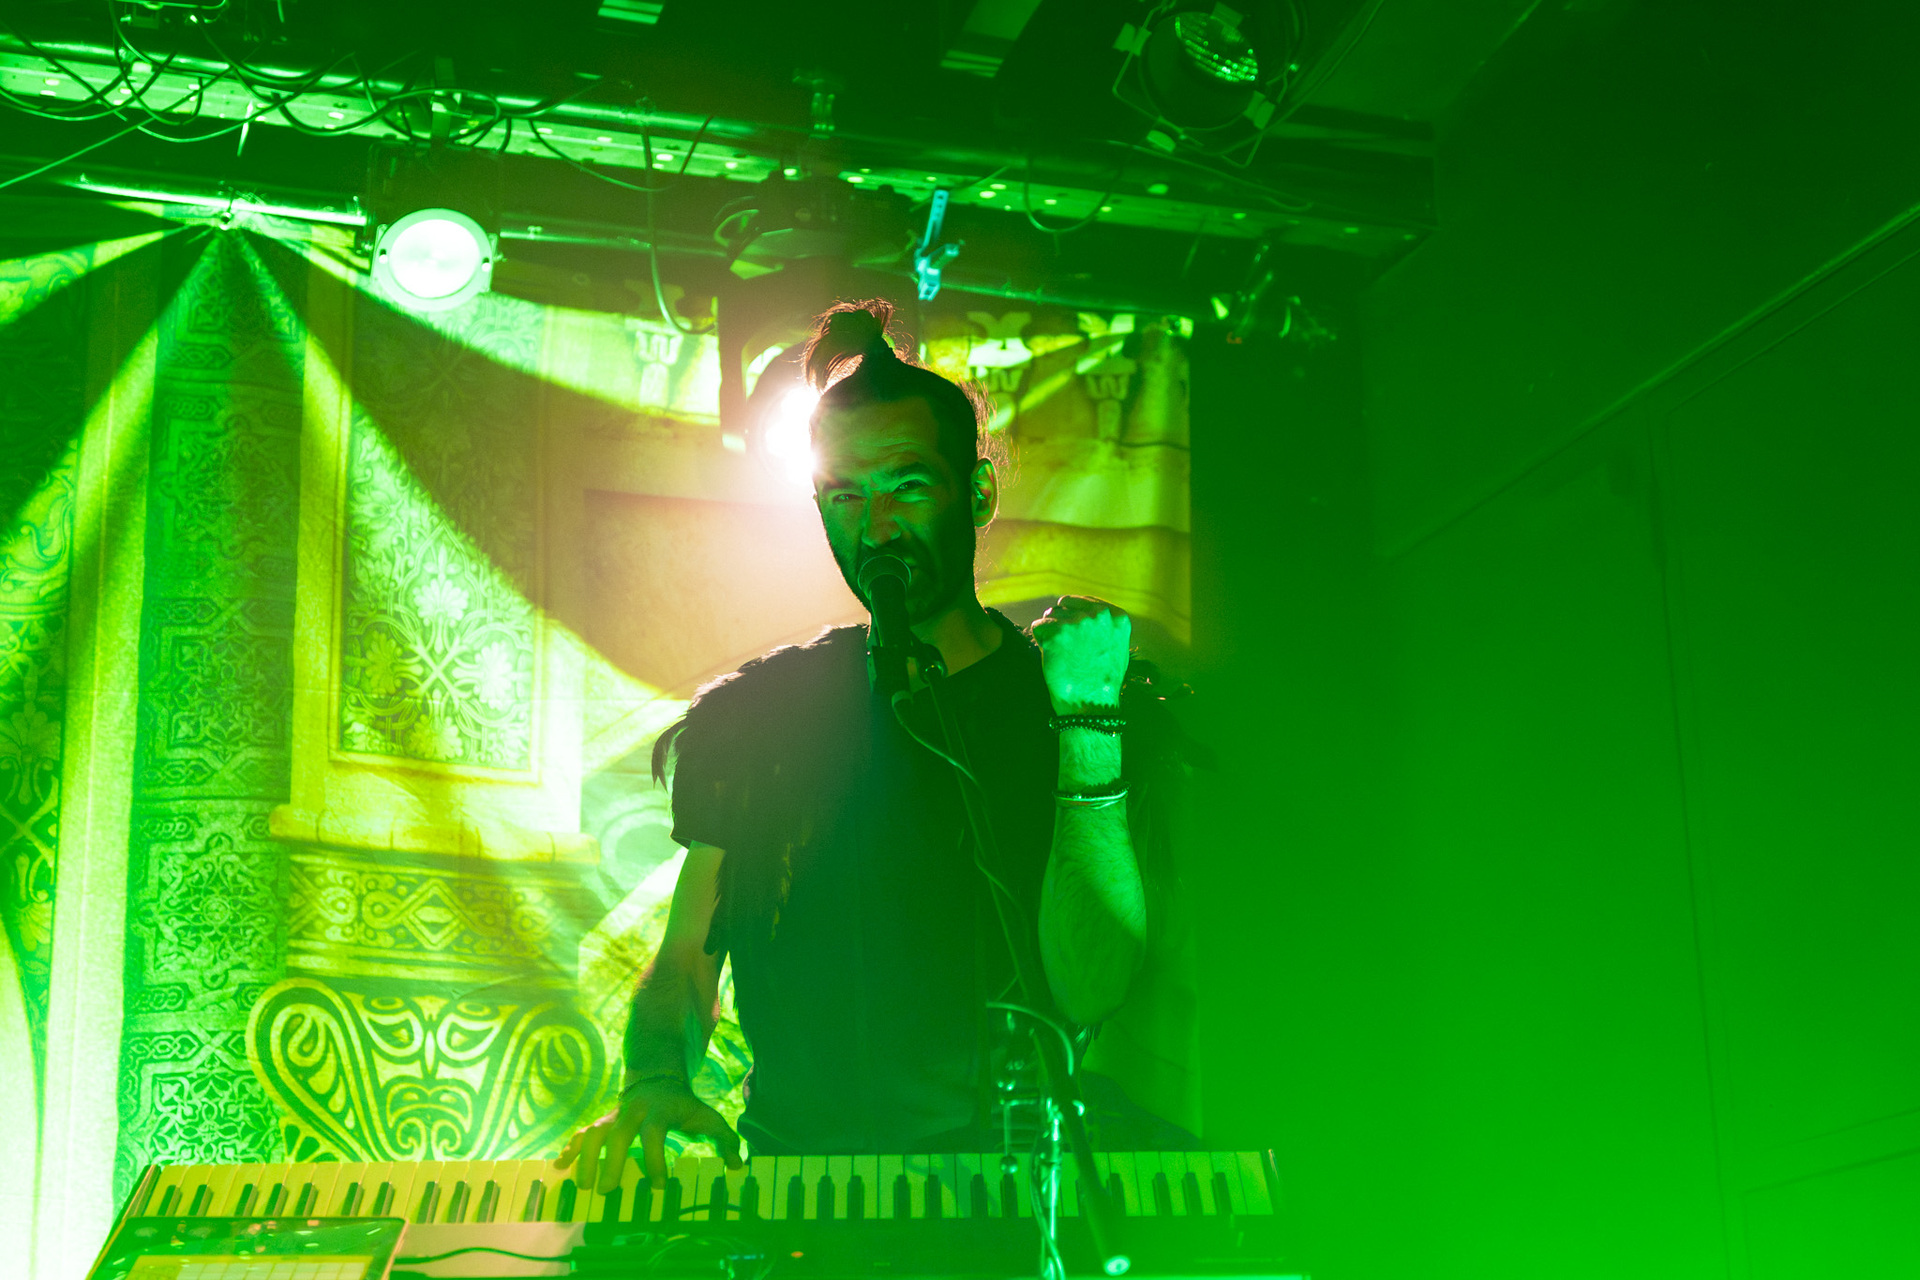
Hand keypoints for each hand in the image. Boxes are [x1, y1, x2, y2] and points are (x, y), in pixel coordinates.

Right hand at [555, 1076, 742, 1191]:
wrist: (658, 1076)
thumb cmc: (684, 1104)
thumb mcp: (707, 1117)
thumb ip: (724, 1139)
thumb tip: (737, 1165)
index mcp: (659, 1112)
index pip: (654, 1135)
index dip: (655, 1160)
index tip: (659, 1186)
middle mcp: (632, 1112)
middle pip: (618, 1134)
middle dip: (610, 1161)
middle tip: (605, 1191)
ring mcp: (615, 1115)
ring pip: (593, 1132)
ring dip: (585, 1158)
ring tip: (582, 1185)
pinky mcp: (602, 1120)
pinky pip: (583, 1133)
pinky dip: (570, 1149)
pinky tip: (560, 1166)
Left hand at [1031, 595, 1130, 713]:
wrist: (1091, 704)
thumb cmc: (1103, 681)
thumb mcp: (1117, 647)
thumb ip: (1106, 626)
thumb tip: (1089, 615)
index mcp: (1116, 616)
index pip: (1084, 602)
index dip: (1074, 617)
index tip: (1075, 635)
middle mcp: (1098, 615)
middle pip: (1065, 605)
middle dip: (1061, 623)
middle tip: (1067, 648)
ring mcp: (1076, 623)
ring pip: (1050, 615)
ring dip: (1050, 632)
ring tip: (1062, 654)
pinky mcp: (1056, 633)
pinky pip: (1037, 627)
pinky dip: (1040, 641)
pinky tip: (1052, 657)